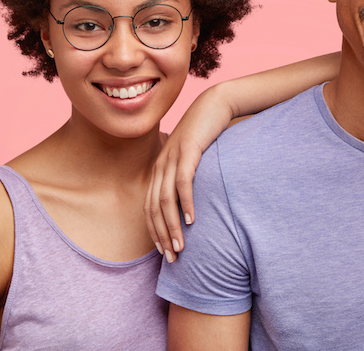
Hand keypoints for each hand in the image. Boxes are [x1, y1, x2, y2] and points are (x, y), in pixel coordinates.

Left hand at [145, 86, 232, 261]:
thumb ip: (187, 177)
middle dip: (162, 236)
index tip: (164, 251)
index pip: (149, 207)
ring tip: (181, 247)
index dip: (154, 231)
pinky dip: (186, 203)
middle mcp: (160, 165)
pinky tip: (192, 220)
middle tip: (172, 258)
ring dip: (172, 226)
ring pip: (165, 200)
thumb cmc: (206, 134)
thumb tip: (191, 203)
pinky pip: (183, 183)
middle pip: (153, 208)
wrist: (214, 105)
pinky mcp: (187, 152)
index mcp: (159, 169)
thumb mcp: (193, 158)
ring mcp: (172, 158)